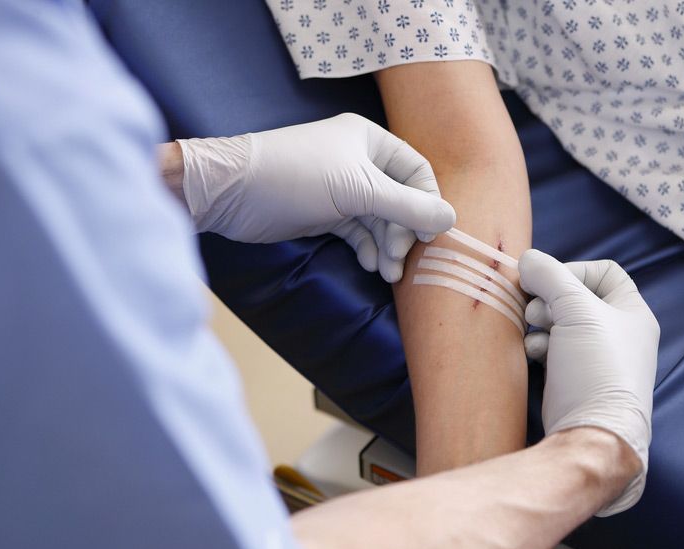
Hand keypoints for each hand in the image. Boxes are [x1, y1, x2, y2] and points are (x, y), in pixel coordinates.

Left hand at [177, 113, 455, 281]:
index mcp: (369, 140)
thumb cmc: (296, 177)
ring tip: (387, 272)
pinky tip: (370, 266)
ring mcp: (341, 188)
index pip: (417, 172)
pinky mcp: (325, 213)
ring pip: (379, 220)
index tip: (427, 236)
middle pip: (400, 200)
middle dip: (403, 232)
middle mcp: (359, 161)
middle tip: (400, 261)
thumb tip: (451, 218)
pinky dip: (367, 248)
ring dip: (387, 246)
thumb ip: (407, 207)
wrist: (232, 193)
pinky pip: (358, 232)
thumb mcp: (358, 190)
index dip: (427, 204)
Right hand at [518, 250, 659, 514]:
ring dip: (541, 321)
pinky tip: (533, 353)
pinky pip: (553, 350)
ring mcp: (596, 359)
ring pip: (561, 324)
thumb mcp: (576, 311)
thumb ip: (550, 276)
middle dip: (550, 298)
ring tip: (532, 330)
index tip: (549, 282)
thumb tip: (528, 258)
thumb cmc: (596, 368)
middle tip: (535, 308)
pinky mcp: (576, 380)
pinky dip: (540, 346)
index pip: (605, 272)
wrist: (593, 433)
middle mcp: (619, 334)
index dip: (573, 270)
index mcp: (633, 313)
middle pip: (577, 297)